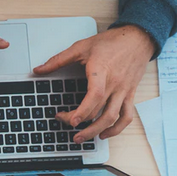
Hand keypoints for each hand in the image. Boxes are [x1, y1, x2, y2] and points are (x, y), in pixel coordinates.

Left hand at [33, 25, 154, 142]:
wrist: (138, 38)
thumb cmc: (111, 42)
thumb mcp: (81, 47)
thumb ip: (58, 60)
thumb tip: (38, 70)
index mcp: (102, 72)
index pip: (95, 96)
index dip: (83, 111)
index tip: (71, 121)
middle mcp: (115, 84)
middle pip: (99, 111)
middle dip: (80, 122)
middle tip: (64, 123)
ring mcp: (124, 91)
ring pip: (113, 117)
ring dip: (97, 131)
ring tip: (81, 138)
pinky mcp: (130, 94)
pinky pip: (127, 116)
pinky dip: (117, 128)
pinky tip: (104, 133)